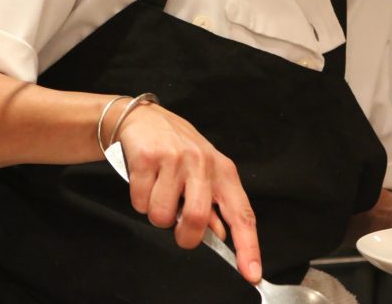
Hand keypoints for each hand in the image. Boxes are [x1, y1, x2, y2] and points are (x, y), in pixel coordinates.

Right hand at [114, 102, 261, 283]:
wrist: (145, 119)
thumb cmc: (178, 150)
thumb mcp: (205, 172)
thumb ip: (214, 204)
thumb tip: (221, 236)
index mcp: (224, 172)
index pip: (241, 214)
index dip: (248, 246)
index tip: (252, 273)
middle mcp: (202, 163)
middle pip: (196, 219)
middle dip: (184, 235)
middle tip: (177, 227)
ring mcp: (174, 159)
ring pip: (162, 215)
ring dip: (156, 214)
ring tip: (159, 192)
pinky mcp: (147, 158)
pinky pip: (140, 201)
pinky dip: (139, 200)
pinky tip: (145, 181)